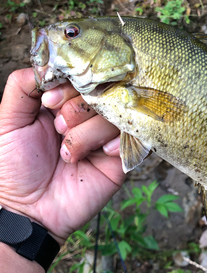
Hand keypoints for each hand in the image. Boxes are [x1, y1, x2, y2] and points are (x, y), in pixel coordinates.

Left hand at [0, 68, 124, 244]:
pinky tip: (97, 156)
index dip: (68, 83)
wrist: (27, 211)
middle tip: (57, 130)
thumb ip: (22, 87)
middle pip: (100, 89)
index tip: (49, 103)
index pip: (79, 74)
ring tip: (69, 154)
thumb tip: (46, 61)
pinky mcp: (120, 157)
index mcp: (62, 102)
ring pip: (113, 112)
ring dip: (86, 132)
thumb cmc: (13, 167)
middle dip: (75, 109)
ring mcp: (104, 135)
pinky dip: (110, 143)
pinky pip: (128, 137)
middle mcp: (86, 115)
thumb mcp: (7, 121)